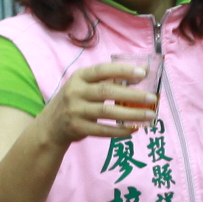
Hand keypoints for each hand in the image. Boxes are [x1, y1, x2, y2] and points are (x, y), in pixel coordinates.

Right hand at [39, 58, 157, 146]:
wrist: (50, 126)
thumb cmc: (75, 101)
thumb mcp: (84, 85)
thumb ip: (107, 79)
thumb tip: (141, 73)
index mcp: (79, 77)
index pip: (103, 70)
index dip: (122, 70)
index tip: (142, 72)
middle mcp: (76, 92)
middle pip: (107, 91)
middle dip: (132, 95)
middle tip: (152, 97)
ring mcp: (76, 111)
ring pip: (107, 112)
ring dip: (131, 114)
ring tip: (149, 115)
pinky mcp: (78, 128)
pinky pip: (103, 130)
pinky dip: (120, 131)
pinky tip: (134, 129)